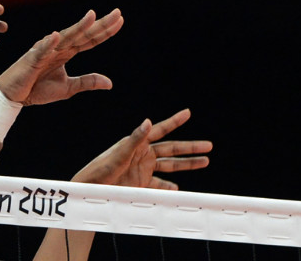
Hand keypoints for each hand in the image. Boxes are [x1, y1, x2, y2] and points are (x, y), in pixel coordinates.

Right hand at [0, 9, 122, 105]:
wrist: (14, 96)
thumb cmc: (37, 89)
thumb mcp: (68, 88)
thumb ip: (87, 82)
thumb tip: (110, 83)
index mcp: (67, 52)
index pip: (90, 40)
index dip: (105, 31)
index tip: (120, 20)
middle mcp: (58, 47)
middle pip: (83, 34)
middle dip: (100, 24)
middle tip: (117, 13)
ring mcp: (45, 51)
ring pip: (66, 37)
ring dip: (79, 27)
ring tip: (92, 16)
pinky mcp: (32, 59)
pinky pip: (41, 50)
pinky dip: (48, 43)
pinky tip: (57, 36)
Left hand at [71, 109, 211, 189]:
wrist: (91, 188)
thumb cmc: (101, 168)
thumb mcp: (119, 154)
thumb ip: (135, 139)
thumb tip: (148, 121)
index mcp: (138, 143)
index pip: (161, 129)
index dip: (175, 121)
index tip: (188, 113)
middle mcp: (143, 154)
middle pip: (172, 149)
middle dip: (191, 148)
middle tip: (209, 146)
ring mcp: (143, 168)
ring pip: (170, 166)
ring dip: (186, 164)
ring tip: (205, 162)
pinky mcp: (141, 183)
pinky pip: (159, 184)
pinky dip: (169, 186)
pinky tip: (178, 188)